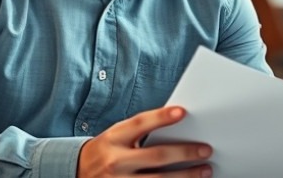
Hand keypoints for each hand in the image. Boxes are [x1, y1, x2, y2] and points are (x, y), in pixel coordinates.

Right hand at [77, 106, 212, 177]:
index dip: (161, 117)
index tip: (183, 112)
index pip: (140, 123)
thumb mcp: (117, 135)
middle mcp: (115, 161)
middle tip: (206, 149)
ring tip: (205, 171)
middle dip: (185, 153)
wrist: (77, 172)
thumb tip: (178, 123)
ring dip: (186, 176)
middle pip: (157, 156)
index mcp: (114, 138)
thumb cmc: (107, 150)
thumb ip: (141, 131)